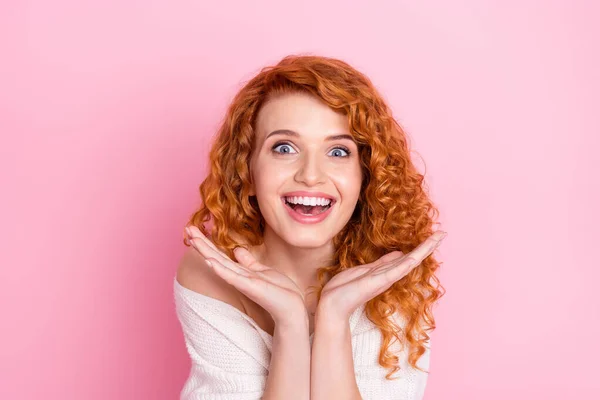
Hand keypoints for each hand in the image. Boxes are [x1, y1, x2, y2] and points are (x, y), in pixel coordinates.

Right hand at [185, 226, 307, 325]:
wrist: (291, 308)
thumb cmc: (279, 291)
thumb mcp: (262, 271)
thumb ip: (248, 262)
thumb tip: (237, 250)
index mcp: (241, 271)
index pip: (220, 254)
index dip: (207, 242)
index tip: (194, 229)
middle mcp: (238, 276)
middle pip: (215, 256)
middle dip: (201, 242)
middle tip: (186, 228)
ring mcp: (243, 282)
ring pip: (220, 263)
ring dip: (206, 251)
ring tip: (192, 239)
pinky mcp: (250, 287)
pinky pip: (232, 276)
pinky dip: (220, 269)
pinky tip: (209, 261)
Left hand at [317, 231, 446, 322]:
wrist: (332, 306)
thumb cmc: (344, 289)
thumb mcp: (363, 270)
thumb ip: (381, 263)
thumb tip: (398, 253)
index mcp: (384, 271)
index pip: (406, 257)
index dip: (419, 247)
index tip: (433, 236)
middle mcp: (388, 275)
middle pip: (412, 258)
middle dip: (427, 246)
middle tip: (443, 233)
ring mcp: (385, 278)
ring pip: (409, 261)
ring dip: (424, 249)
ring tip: (438, 237)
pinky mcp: (379, 282)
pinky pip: (396, 270)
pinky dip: (408, 262)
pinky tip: (418, 255)